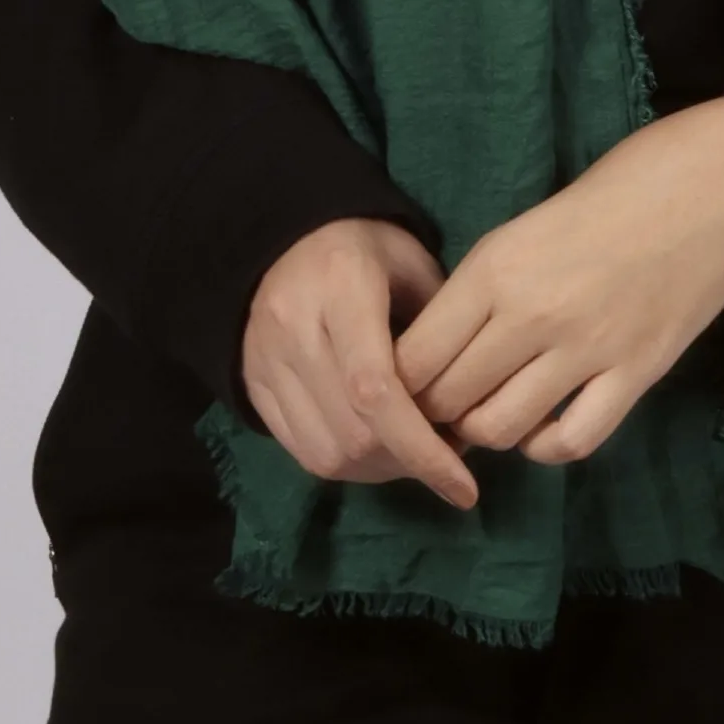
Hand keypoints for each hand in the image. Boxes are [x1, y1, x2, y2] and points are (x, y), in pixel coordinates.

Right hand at [240, 217, 478, 510]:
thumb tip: (470, 399)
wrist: (281, 238)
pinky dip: (348, 464)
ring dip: (380, 470)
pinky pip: (302, 452)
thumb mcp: (414, 262)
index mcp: (341, 288)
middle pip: (353, 433)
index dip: (421, 446)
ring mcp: (266, 364)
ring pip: (326, 454)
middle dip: (409, 461)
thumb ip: (442, 324)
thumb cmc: (364, 247)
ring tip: (416, 455)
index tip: (464, 484)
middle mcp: (294, 330)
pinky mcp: (254, 389)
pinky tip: (379, 450)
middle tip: (451, 456)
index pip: (375, 389)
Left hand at [392, 95, 723, 469]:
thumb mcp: (524, 226)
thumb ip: (481, 288)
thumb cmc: (610, 192)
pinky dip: (545, 446)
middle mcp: (533, 313)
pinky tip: (543, 427)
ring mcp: (588, 348)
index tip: (403, 386)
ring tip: (489, 413)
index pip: (416, 357)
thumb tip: (439, 352)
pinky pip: (572, 442)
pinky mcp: (636, 374)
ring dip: (485, 430)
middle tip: (441, 408)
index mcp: (496, 267)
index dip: (397, 383)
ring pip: (501, 429)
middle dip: (434, 412)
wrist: (706, 184)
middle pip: (450, 398)